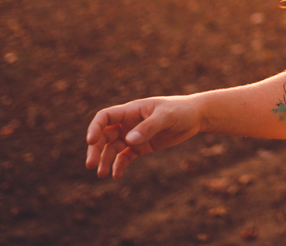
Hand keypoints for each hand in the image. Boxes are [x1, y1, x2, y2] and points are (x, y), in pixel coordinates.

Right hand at [85, 95, 203, 178]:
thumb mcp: (166, 117)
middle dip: (96, 149)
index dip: (95, 128)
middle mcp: (128, 122)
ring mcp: (134, 135)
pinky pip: (125, 157)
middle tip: (91, 165)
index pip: (105, 117)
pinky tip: (116, 175)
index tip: (90, 141)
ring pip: (112, 148)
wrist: (196, 117)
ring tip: (102, 174)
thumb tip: (128, 141)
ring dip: (105, 160)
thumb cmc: (181, 111)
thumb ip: (148, 127)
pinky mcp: (142, 146)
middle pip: (104, 135)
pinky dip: (119, 165)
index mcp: (131, 110)